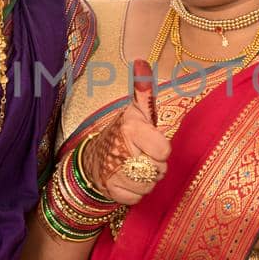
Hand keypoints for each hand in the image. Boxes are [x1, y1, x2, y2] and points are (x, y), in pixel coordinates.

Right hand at [84, 60, 170, 204]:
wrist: (94, 158)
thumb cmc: (123, 133)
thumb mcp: (136, 111)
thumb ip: (143, 90)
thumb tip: (142, 60)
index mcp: (131, 128)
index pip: (164, 151)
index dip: (161, 149)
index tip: (151, 143)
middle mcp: (121, 151)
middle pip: (158, 170)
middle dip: (155, 166)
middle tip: (143, 156)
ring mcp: (114, 173)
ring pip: (149, 186)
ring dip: (147, 180)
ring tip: (136, 168)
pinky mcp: (110, 191)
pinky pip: (137, 198)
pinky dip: (135, 192)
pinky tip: (128, 180)